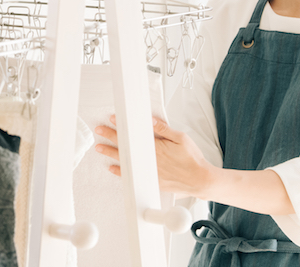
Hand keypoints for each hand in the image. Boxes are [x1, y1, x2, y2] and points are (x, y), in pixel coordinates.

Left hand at [94, 115, 213, 197]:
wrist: (200, 180)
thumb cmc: (193, 160)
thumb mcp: (181, 139)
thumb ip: (165, 130)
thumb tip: (151, 121)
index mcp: (156, 147)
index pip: (134, 135)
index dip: (122, 127)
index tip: (111, 120)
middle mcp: (149, 160)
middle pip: (126, 147)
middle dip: (110, 137)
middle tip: (99, 130)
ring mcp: (149, 171)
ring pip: (125, 161)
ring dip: (111, 153)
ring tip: (100, 148)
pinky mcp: (152, 181)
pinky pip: (131, 176)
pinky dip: (121, 172)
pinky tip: (112, 168)